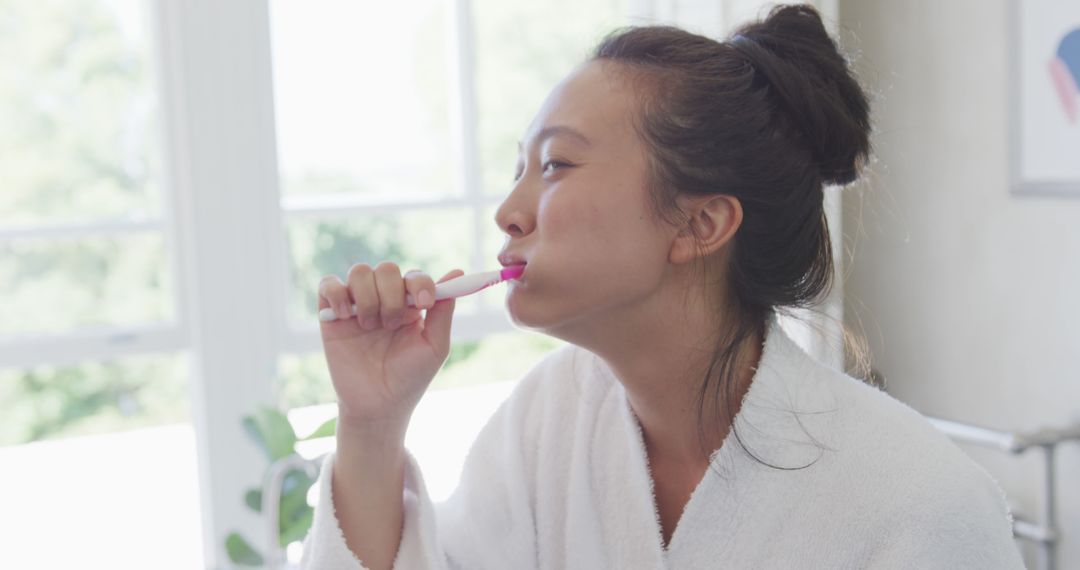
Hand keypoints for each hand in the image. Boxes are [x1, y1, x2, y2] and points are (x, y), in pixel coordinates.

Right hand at [317, 261, 464, 429]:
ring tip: (370, 326)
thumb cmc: (409, 378)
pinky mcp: (331, 314)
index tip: (424, 304)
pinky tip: (346, 316)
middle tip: (392, 325)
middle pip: (386, 269)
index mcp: (410, 305)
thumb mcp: (435, 345)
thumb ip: (444, 310)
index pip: (414, 276)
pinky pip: (328, 284)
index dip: (419, 284)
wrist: (377, 405)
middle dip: (391, 295)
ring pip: (359, 272)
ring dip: (368, 297)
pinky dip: (338, 294)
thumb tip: (457, 272)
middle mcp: (383, 299)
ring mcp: (357, 305)